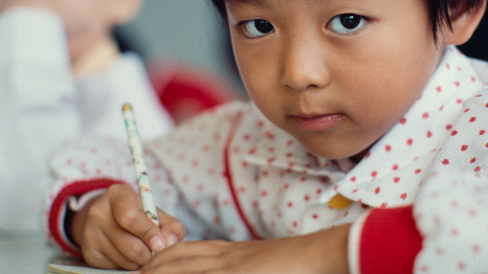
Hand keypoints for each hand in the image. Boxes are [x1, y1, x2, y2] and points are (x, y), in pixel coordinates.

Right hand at [70, 184, 185, 270]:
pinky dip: (128, 265)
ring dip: (140, 261)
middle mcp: (98, 212)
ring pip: (124, 260)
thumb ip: (170, 225)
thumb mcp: (155, 212)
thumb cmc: (138, 214)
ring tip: (144, 252)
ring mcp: (90, 233)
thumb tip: (171, 242)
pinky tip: (129, 255)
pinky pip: (114, 267)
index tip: (161, 245)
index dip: (148, 233)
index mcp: (118, 194)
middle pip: (129, 245)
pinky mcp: (88, 252)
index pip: (131, 217)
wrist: (108, 218)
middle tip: (156, 252)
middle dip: (149, 254)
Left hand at [138, 224, 350, 273]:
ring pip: (184, 266)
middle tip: (136, 272)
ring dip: (160, 271)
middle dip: (153, 266)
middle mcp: (225, 257)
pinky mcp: (237, 273)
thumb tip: (233, 267)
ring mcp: (229, 266)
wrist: (317, 256)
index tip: (148, 265)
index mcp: (230, 253)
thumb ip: (239, 266)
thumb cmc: (293, 264)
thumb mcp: (258, 265)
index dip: (164, 257)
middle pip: (179, 256)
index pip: (188, 250)